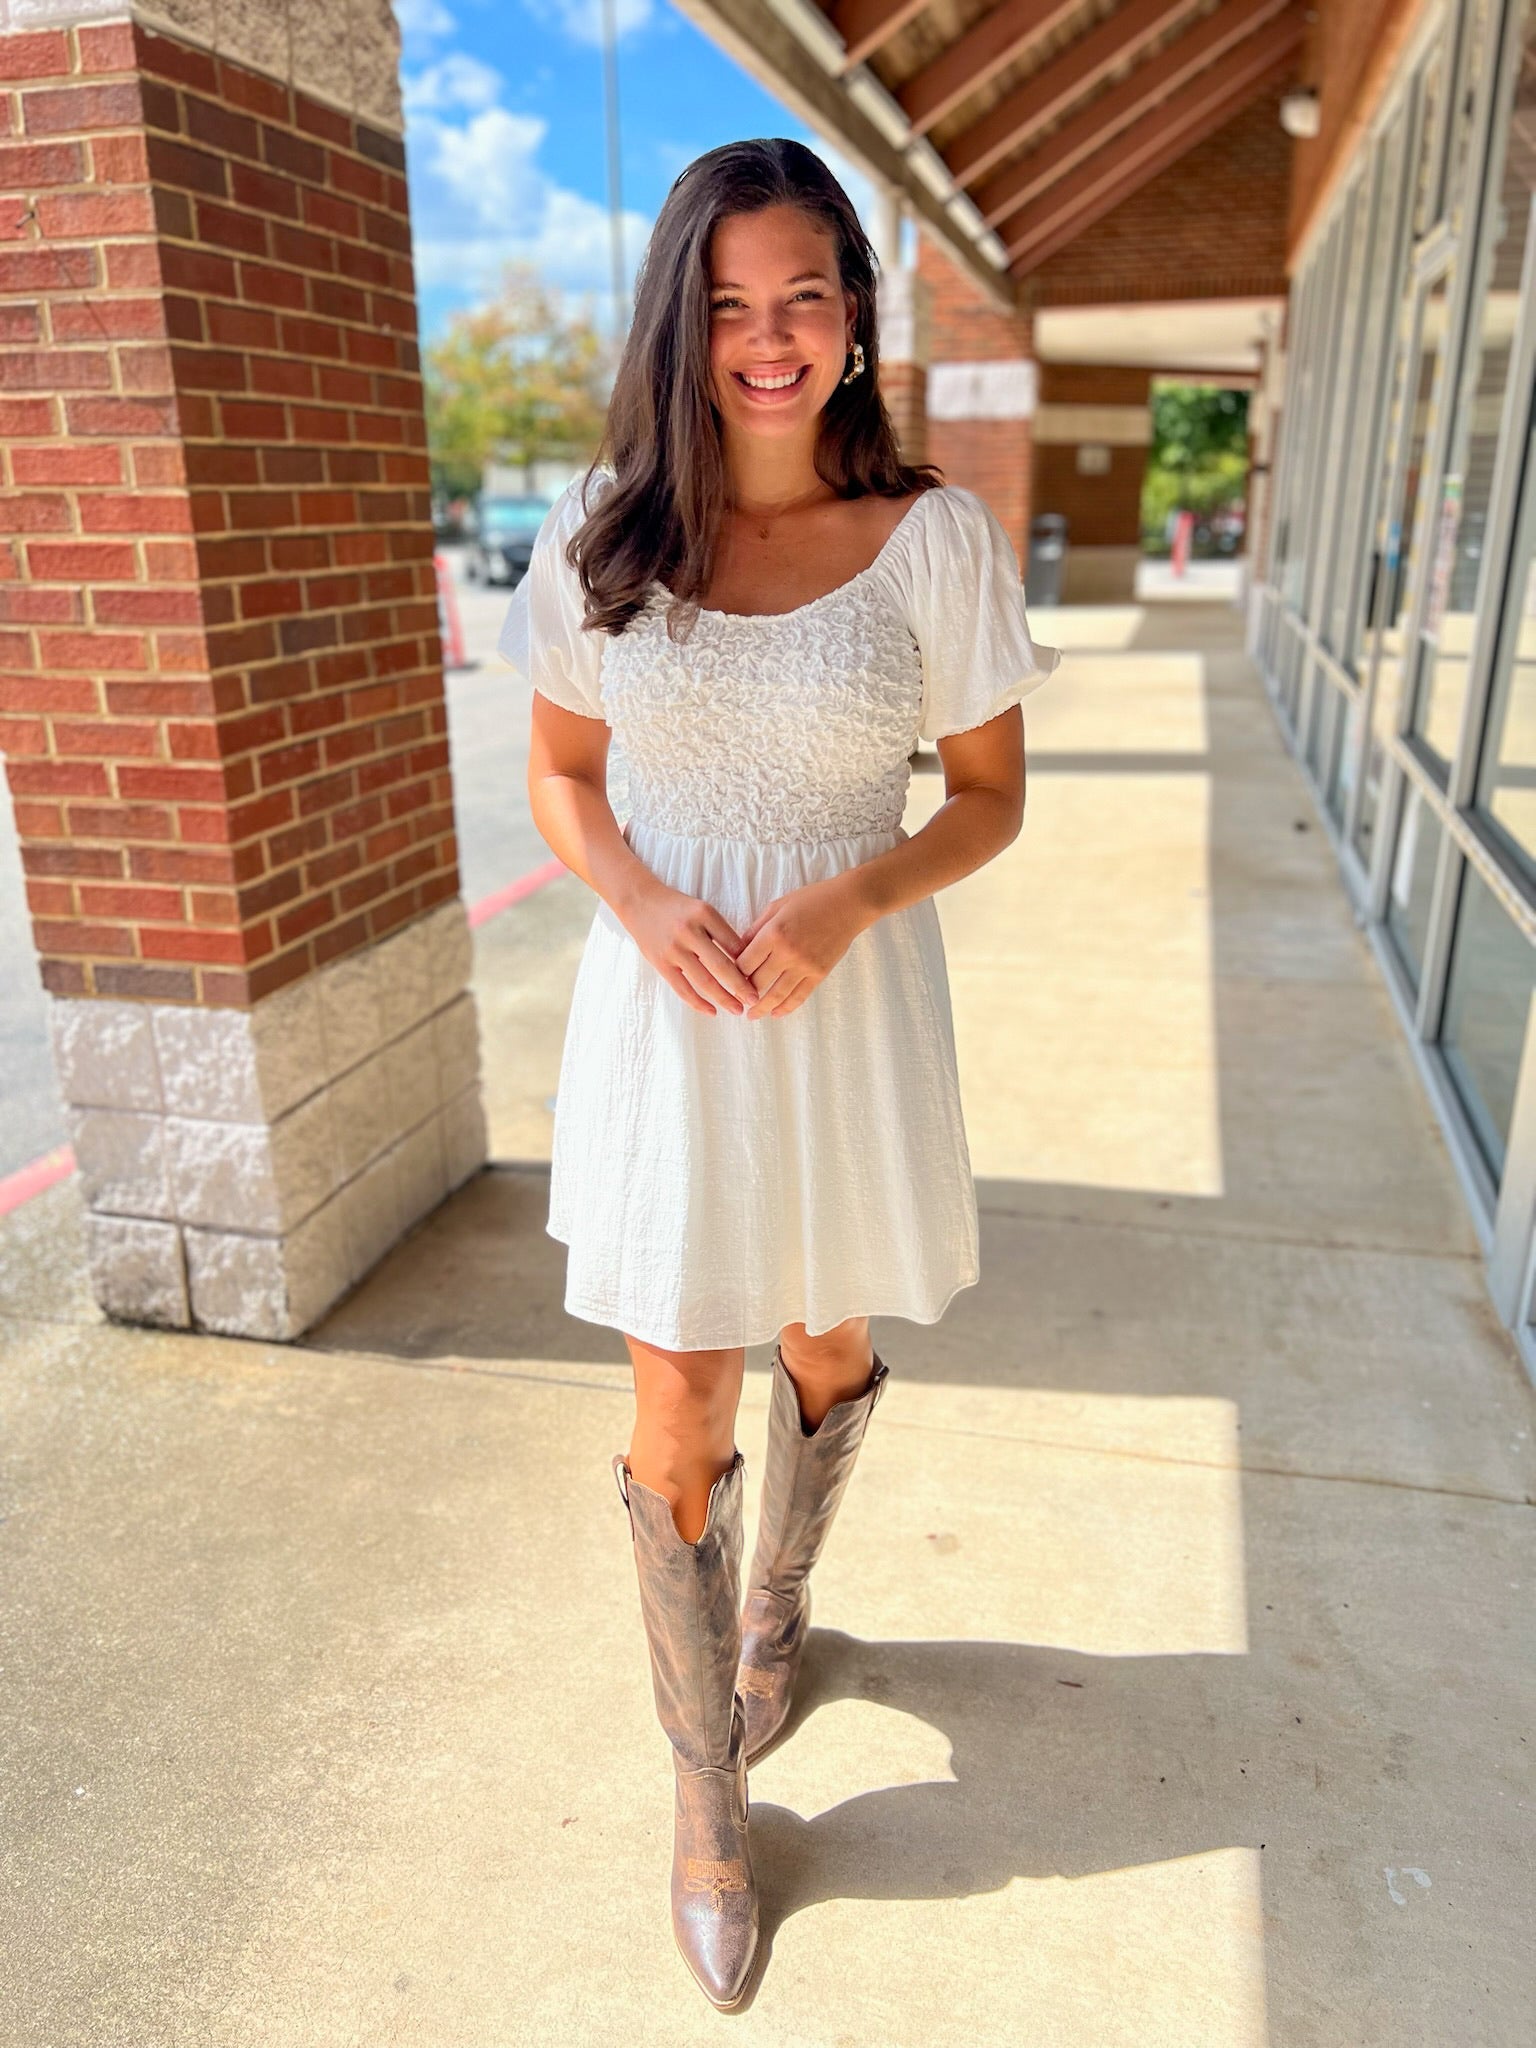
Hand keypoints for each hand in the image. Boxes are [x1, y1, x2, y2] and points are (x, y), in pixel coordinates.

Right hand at [621, 881, 760, 1016]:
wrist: (640, 902)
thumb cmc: (677, 908)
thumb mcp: (702, 910)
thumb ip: (720, 931)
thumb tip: (744, 960)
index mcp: (704, 914)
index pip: (733, 943)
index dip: (749, 962)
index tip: (760, 977)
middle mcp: (689, 931)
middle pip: (721, 965)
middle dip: (741, 985)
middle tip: (755, 999)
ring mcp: (674, 949)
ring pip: (704, 980)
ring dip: (724, 998)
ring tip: (738, 1009)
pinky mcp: (661, 963)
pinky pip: (683, 989)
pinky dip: (698, 1003)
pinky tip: (712, 1011)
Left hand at [735, 874, 871, 1018]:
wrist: (848, 904)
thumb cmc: (811, 900)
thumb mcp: (777, 906)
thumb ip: (756, 929)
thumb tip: (739, 950)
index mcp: (773, 934)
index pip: (744, 963)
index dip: (733, 973)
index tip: (730, 977)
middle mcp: (787, 953)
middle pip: (757, 982)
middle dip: (744, 993)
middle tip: (736, 998)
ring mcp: (805, 966)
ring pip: (777, 995)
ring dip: (761, 1008)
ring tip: (752, 1016)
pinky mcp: (819, 974)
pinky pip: (799, 996)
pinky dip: (786, 1008)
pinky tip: (775, 1013)